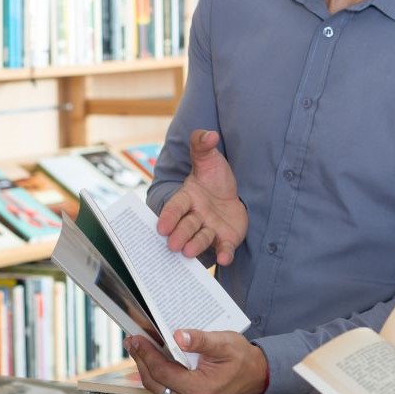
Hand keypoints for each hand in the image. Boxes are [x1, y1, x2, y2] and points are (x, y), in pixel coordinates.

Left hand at [126, 329, 269, 393]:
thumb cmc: (242, 360)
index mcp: (200, 390)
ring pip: (156, 389)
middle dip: (141, 360)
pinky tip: (151, 359)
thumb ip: (200, 340)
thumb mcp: (224, 343)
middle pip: (154, 383)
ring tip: (138, 348)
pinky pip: (164, 391)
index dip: (147, 355)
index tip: (137, 339)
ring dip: (145, 368)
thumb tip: (178, 336)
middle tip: (131, 341)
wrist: (255, 375)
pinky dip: (155, 375)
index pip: (163, 373)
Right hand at [157, 129, 246, 265]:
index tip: (161, 226)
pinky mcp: (225, 239)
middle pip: (186, 226)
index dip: (169, 216)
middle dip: (179, 234)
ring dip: (195, 245)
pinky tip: (224, 259)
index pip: (176, 207)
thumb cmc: (214, 178)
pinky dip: (223, 254)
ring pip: (201, 238)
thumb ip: (203, 145)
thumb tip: (209, 134)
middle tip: (172, 245)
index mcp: (188, 198)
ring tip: (187, 252)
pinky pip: (223, 248)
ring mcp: (210, 229)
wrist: (233, 195)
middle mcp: (196, 216)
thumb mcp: (209, 159)